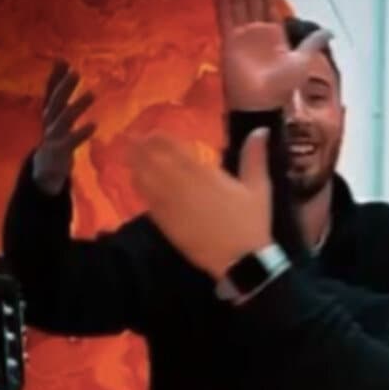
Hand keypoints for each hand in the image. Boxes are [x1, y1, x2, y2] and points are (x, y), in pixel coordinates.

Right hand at [32, 60, 95, 195]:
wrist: (45, 169)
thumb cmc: (56, 138)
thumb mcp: (55, 117)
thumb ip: (58, 95)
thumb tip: (60, 69)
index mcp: (49, 113)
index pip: (50, 91)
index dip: (56, 76)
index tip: (62, 60)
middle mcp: (50, 121)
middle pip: (57, 101)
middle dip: (65, 87)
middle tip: (76, 73)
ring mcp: (55, 135)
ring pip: (65, 118)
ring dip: (78, 105)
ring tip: (93, 94)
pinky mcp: (61, 149)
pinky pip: (73, 139)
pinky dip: (82, 132)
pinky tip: (94, 125)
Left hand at [129, 127, 273, 279]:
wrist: (240, 260)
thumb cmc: (251, 223)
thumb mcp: (259, 188)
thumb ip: (255, 157)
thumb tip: (260, 129)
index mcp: (204, 173)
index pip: (173, 148)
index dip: (159, 138)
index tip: (153, 132)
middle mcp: (182, 185)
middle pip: (154, 160)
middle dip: (142, 147)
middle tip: (133, 139)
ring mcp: (171, 205)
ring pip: (146, 178)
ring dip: (136, 164)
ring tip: (129, 154)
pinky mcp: (166, 223)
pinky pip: (147, 200)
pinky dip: (140, 187)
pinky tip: (136, 180)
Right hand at [214, 0, 331, 111]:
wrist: (262, 104)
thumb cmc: (282, 87)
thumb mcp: (302, 61)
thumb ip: (312, 43)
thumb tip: (331, 32)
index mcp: (274, 37)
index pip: (267, 6)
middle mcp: (257, 34)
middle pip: (252, 1)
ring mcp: (242, 37)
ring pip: (238, 5)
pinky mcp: (229, 42)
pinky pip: (224, 18)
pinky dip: (222, 4)